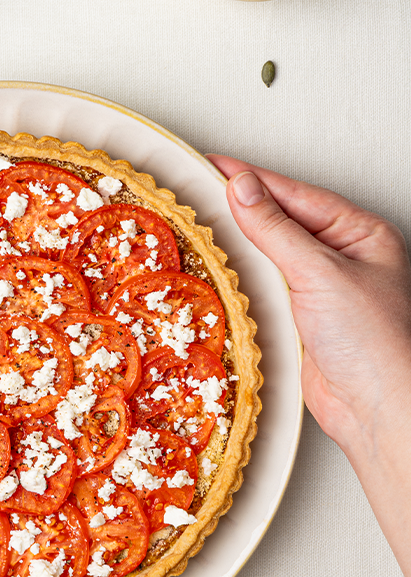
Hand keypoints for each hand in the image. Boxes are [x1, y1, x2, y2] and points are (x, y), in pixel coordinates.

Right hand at [209, 155, 410, 576]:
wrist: (377, 409)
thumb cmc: (375, 342)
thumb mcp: (322, 271)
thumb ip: (276, 229)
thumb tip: (243, 190)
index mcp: (359, 233)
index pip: (295, 195)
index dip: (252, 180)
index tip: (214, 167)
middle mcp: (339, 256)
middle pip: (279, 220)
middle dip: (241, 206)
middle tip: (198, 190)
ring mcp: (317, 287)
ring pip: (267, 252)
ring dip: (237, 241)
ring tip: (201, 222)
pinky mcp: (297, 317)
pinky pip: (261, 285)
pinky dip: (238, 276)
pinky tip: (219, 268)